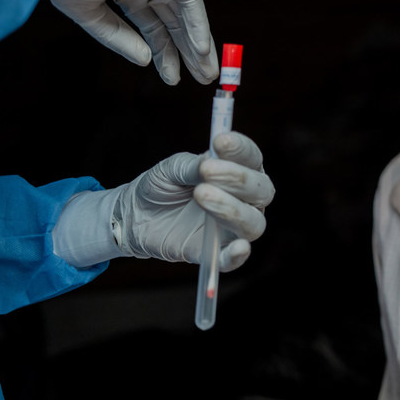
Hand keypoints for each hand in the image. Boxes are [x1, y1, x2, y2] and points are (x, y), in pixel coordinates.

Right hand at [0, 0, 217, 84]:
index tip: (172, 78)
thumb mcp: (87, 11)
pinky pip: (190, 0)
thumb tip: (144, 61)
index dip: (164, 53)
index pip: (153, 26)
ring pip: (186, 14)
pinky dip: (197, 24)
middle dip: (188, 52)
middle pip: (174, 23)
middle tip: (203, 80)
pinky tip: (200, 50)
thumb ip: (116, 36)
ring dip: (198, 43)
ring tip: (206, 72)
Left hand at [111, 131, 274, 269]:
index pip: (252, 158)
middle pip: (261, 191)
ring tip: (201, 194)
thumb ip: (193, 166)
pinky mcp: (216, 253)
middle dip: (238, 178)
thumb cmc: (162, 186)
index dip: (241, 149)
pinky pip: (234, 259)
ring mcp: (233, 228)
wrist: (137, 215)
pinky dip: (238, 255)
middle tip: (207, 170)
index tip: (220, 140)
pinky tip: (238, 247)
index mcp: (239, 171)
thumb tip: (211, 161)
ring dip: (232, 208)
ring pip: (253, 223)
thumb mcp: (172, 169)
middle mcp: (246, 200)